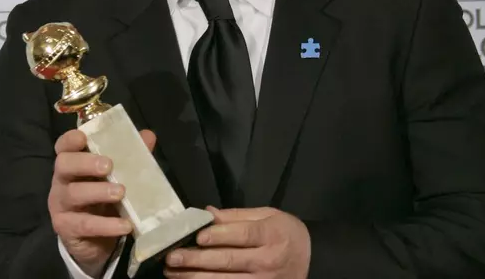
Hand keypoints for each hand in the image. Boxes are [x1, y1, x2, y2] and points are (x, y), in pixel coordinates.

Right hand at [49, 129, 156, 277]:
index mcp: (74, 164)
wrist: (97, 242)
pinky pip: (85, 225)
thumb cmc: (105, 200)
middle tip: (108, 166)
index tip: (83, 137)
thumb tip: (148, 136)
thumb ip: (131, 157)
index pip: (64, 146)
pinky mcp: (67, 229)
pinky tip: (125, 225)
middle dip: (85, 163)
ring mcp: (61, 205)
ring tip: (121, 193)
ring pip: (73, 194)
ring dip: (98, 191)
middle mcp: (62, 181)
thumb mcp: (118, 177)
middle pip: (64, 165)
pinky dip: (106, 225)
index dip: (70, 139)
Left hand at [164, 207, 310, 278]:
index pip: (243, 235)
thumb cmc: (286, 233)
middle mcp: (268, 260)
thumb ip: (237, 216)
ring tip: (172, 272)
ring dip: (195, 278)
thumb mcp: (268, 215)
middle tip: (172, 256)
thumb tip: (207, 213)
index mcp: (272, 234)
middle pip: (229, 261)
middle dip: (197, 260)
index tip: (196, 236)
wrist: (311, 258)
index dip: (219, 235)